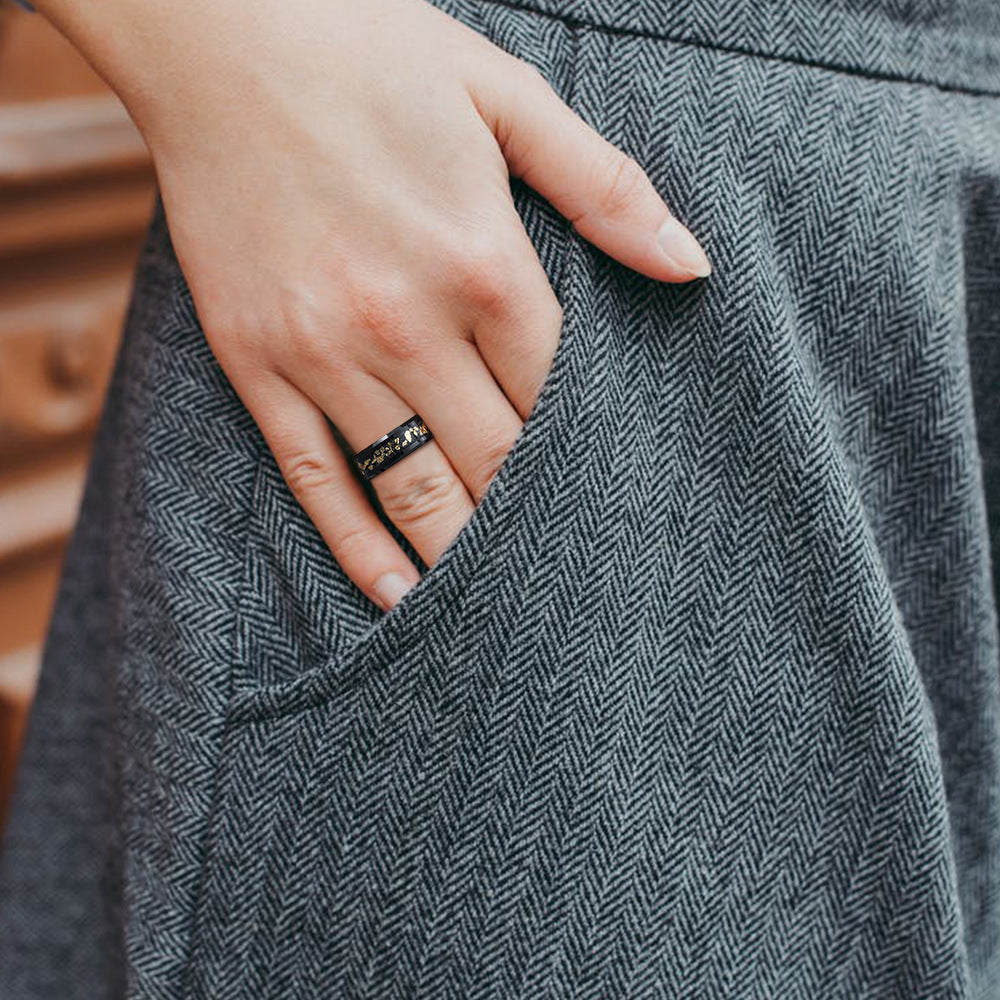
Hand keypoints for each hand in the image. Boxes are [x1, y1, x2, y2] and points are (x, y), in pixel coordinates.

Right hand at [40, 0, 711, 610]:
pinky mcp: (256, 364)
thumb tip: (690, 263)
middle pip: (497, 462)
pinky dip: (356, 546)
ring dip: (464, 559)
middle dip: (539, 527)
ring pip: (413, 489)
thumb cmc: (371, 53)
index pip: (559, 399)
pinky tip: (394, 594)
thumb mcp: (504, 94)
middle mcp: (407, 323)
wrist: (214, 27)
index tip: (616, 512)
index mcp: (484, 261)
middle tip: (577, 588)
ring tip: (501, 616)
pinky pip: (314, 479)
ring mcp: (324, 352)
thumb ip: (603, 187)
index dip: (591, 463)